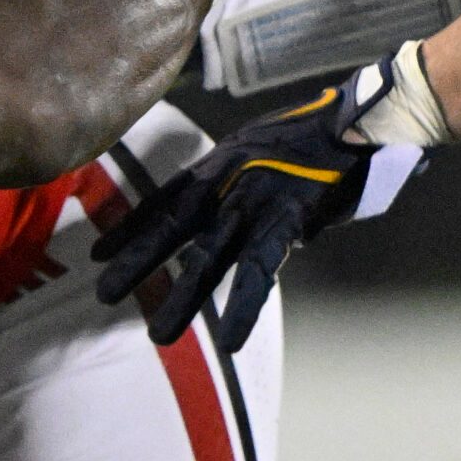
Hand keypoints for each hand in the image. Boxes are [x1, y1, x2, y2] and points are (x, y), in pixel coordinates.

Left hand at [94, 48, 440, 349]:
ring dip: (182, 297)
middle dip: (136, 261)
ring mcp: (254, 201)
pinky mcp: (287, 221)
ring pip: (208, 257)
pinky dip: (244, 308)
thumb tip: (255, 223)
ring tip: (158, 335)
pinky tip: (231, 340)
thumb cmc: (321, 132)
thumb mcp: (264, 147)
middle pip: (171, 226)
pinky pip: (260, 271)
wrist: (362, 119)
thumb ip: (247, 183)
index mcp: (218, 162)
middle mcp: (226, 182)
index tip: (98, 252)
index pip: (163, 198)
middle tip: (103, 294)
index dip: (129, 226)